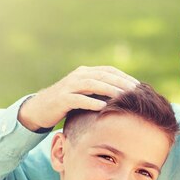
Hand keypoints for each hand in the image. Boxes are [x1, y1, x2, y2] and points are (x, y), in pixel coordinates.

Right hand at [18, 66, 138, 130]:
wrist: (40, 108)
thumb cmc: (67, 103)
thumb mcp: (85, 94)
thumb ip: (100, 92)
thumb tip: (124, 97)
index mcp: (85, 72)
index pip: (109, 71)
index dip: (124, 77)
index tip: (139, 86)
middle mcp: (78, 76)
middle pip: (103, 76)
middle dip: (121, 83)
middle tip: (136, 91)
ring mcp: (69, 86)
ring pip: (93, 84)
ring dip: (109, 90)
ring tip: (123, 97)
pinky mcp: (62, 99)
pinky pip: (79, 99)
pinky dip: (91, 101)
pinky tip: (103, 107)